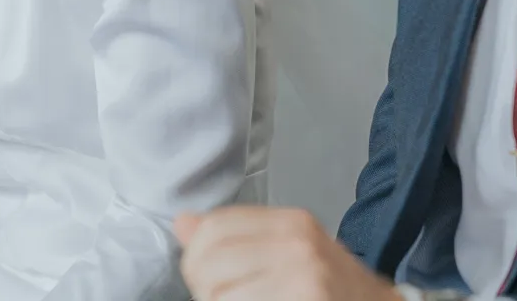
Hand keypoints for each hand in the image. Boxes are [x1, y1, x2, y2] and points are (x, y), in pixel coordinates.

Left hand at [176, 207, 401, 300]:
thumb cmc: (333, 288)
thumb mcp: (292, 250)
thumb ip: (238, 236)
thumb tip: (183, 223)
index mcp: (291, 223)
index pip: (213, 228)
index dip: (197, 257)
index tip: (207, 276)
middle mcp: (296, 244)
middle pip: (208, 264)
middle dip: (206, 290)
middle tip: (227, 298)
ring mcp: (302, 279)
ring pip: (218, 296)